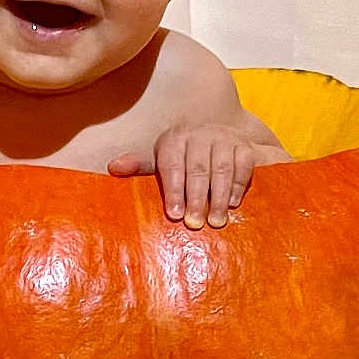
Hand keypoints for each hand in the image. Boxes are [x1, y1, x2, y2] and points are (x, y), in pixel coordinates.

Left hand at [107, 122, 287, 228]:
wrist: (222, 138)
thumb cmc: (185, 157)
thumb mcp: (162, 160)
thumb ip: (140, 166)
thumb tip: (113, 168)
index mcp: (174, 139)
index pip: (172, 165)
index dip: (173, 191)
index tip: (174, 215)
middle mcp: (199, 134)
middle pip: (197, 169)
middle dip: (196, 199)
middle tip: (195, 224)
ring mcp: (224, 138)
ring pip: (221, 168)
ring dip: (218, 197)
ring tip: (216, 221)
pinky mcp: (245, 145)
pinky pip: (243, 164)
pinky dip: (238, 185)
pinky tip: (232, 204)